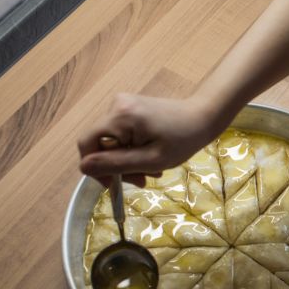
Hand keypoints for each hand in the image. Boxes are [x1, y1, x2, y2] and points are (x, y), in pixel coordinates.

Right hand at [78, 93, 219, 185]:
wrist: (204, 117)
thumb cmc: (183, 139)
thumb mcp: (151, 159)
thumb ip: (117, 164)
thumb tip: (84, 167)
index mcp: (119, 116)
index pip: (87, 143)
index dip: (95, 166)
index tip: (114, 183)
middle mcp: (116, 105)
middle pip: (100, 144)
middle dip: (118, 166)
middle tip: (142, 180)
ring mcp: (123, 105)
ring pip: (112, 142)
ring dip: (129, 160)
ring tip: (153, 170)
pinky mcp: (130, 108)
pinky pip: (122, 135)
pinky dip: (133, 150)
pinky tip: (151, 156)